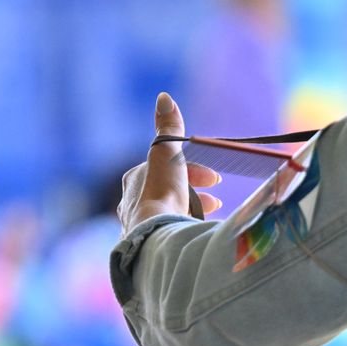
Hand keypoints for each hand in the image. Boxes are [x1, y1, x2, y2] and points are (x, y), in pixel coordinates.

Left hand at [118, 92, 221, 232]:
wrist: (157, 236)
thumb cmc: (163, 194)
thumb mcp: (167, 153)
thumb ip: (168, 127)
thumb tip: (164, 97)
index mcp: (134, 180)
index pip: (166, 169)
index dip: (194, 171)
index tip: (216, 180)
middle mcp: (130, 204)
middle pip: (168, 192)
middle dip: (195, 192)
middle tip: (216, 200)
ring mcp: (137, 228)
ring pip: (168, 214)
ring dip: (191, 211)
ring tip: (210, 216)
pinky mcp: (145, 248)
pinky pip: (167, 234)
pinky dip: (182, 228)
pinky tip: (193, 233)